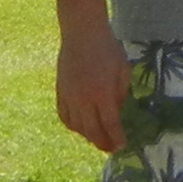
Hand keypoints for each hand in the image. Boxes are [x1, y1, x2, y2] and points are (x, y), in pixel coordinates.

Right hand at [57, 21, 130, 152]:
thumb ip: (120, 94)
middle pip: (92, 131)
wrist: (82, 33)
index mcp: (102, 93)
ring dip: (88, 136)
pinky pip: (64, 117)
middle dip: (103, 143)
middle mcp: (84, 99)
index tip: (122, 146)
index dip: (116, 138)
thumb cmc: (107, 49)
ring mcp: (69, 97)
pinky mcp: (60, 92)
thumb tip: (116, 112)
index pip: (110, 124)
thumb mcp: (123, 70)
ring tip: (98, 138)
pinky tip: (81, 126)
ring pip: (77, 127)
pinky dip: (73, 126)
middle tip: (111, 148)